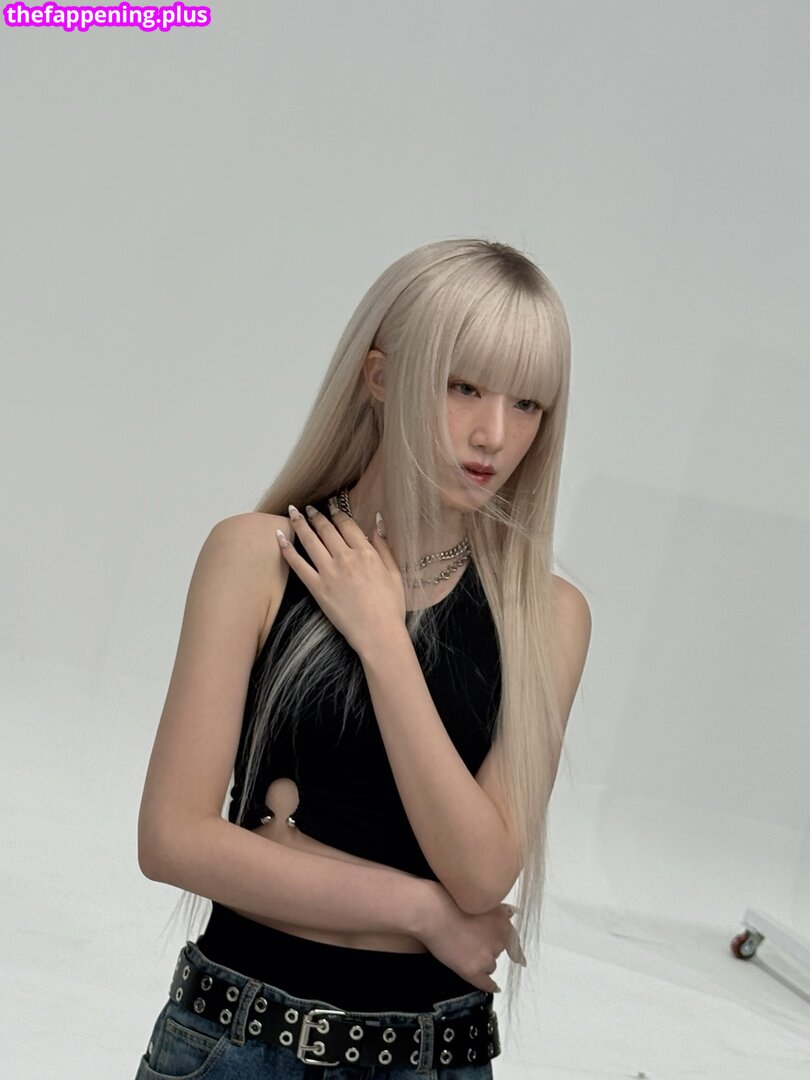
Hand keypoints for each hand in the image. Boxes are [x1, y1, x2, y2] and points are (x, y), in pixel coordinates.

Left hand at [277, 503, 406, 654]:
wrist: (378, 633)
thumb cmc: (391, 606)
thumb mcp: (394, 572)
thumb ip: (384, 546)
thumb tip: (378, 522)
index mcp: (366, 553)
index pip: (347, 525)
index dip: (337, 512)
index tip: (331, 506)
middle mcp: (346, 558)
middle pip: (326, 529)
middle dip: (316, 515)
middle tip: (308, 507)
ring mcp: (329, 572)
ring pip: (310, 541)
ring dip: (299, 524)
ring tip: (292, 513)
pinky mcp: (317, 588)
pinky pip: (298, 565)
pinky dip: (287, 549)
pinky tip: (279, 537)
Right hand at [415, 882, 524, 991]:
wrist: (433, 913)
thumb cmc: (451, 900)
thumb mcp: (479, 898)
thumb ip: (497, 909)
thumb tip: (513, 912)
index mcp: (502, 921)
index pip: (511, 938)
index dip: (512, 946)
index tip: (520, 958)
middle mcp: (499, 940)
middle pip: (498, 950)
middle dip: (488, 947)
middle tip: (471, 941)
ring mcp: (487, 957)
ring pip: (490, 964)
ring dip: (482, 960)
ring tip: (464, 952)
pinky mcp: (474, 971)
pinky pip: (486, 983)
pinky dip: (490, 985)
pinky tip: (493, 987)